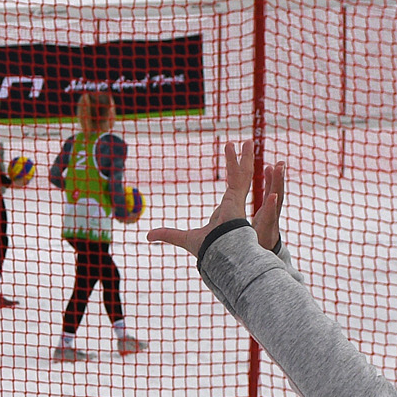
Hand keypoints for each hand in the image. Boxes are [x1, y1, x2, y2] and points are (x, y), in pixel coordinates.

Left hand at [149, 139, 284, 252]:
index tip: (235, 170)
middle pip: (239, 179)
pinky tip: (241, 145)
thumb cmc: (208, 249)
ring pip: (244, 174)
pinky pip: (241, 175)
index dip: (234, 178)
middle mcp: (234, 204)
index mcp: (225, 212)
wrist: (220, 254)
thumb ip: (167, 234)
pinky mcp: (238, 198)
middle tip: (242, 148)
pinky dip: (241, 160)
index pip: (232, 190)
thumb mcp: (183, 238)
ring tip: (248, 141)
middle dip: (241, 163)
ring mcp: (238, 200)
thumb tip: (148, 236)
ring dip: (245, 157)